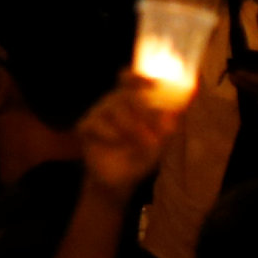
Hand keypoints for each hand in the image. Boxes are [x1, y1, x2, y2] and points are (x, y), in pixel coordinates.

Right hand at [74, 79, 182, 197]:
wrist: (119, 179)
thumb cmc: (140, 155)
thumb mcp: (157, 143)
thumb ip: (164, 129)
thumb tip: (172, 118)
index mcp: (130, 102)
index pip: (130, 80)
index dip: (138, 78)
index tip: (152, 84)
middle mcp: (113, 103)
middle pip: (126, 95)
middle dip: (143, 111)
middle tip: (155, 133)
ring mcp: (97, 114)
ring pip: (112, 109)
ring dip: (131, 127)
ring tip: (142, 143)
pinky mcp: (85, 127)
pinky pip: (96, 124)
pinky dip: (110, 134)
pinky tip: (116, 142)